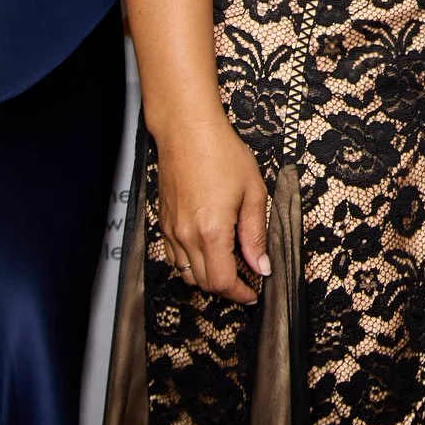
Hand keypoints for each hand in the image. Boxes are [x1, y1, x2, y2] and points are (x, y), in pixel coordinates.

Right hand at [155, 117, 270, 303]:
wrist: (188, 130)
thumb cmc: (221, 153)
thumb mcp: (253, 192)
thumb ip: (255, 234)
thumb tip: (261, 265)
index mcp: (212, 231)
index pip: (222, 282)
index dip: (240, 294)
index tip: (253, 293)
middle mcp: (187, 235)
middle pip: (204, 283)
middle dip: (227, 288)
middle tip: (246, 280)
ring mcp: (172, 230)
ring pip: (187, 273)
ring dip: (208, 277)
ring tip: (228, 266)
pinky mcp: (163, 221)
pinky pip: (174, 256)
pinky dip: (191, 263)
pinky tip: (207, 251)